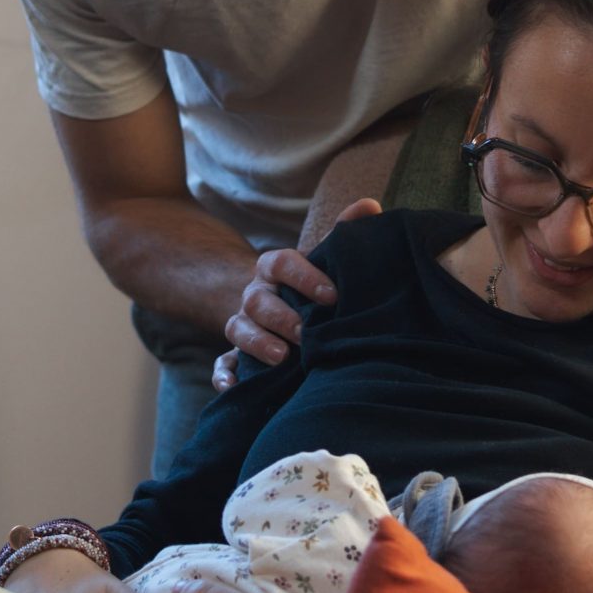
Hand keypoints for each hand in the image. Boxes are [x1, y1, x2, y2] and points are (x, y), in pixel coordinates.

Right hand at [213, 198, 381, 391]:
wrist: (279, 302)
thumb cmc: (310, 281)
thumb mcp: (324, 256)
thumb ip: (344, 231)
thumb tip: (370, 206)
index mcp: (274, 267)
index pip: (282, 263)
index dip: (304, 277)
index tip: (332, 295)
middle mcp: (254, 294)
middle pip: (257, 301)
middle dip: (280, 317)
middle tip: (305, 333)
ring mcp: (243, 323)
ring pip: (237, 329)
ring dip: (256, 343)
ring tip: (282, 357)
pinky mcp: (235, 353)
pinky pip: (221, 363)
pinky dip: (223, 375)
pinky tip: (234, 386)